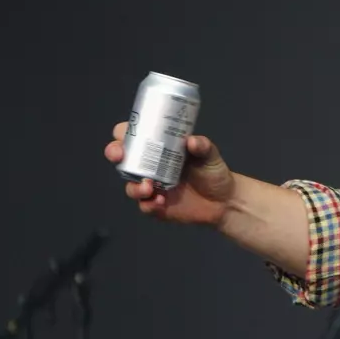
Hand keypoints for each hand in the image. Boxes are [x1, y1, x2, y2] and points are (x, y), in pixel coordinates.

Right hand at [105, 124, 237, 226]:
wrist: (224, 201)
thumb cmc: (214, 172)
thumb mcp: (211, 155)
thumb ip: (203, 147)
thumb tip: (192, 141)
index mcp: (160, 149)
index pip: (135, 137)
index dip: (124, 133)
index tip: (123, 134)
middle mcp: (151, 167)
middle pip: (124, 158)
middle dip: (115, 154)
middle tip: (119, 156)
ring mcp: (152, 187)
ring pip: (130, 184)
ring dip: (134, 185)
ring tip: (148, 187)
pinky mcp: (157, 205)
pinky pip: (144, 205)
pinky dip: (148, 204)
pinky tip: (160, 201)